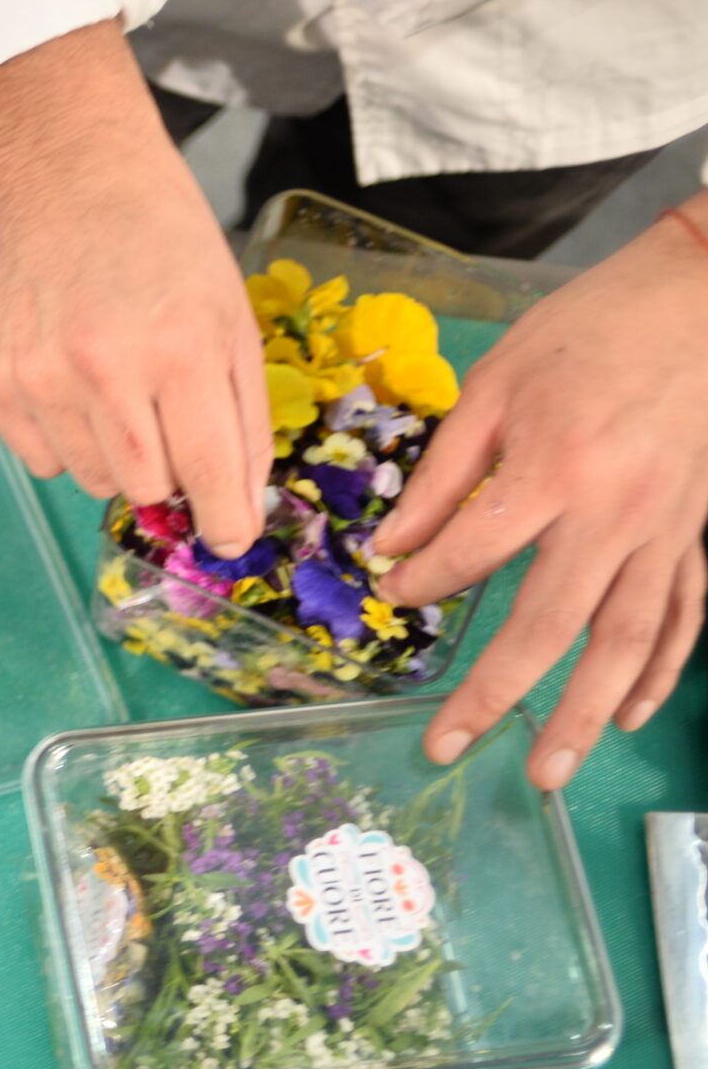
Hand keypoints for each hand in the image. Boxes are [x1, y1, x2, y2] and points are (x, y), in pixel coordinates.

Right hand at [0, 22, 270, 555]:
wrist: (73, 183)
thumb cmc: (165, 245)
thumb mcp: (230, 319)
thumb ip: (242, 417)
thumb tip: (237, 506)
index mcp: (180, 350)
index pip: (208, 475)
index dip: (225, 520)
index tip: (229, 535)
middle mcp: (105, 371)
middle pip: (147, 491)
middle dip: (171, 474)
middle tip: (173, 421)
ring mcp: (42, 381)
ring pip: (93, 481)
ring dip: (118, 457)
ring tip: (120, 391)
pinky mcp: (0, 384)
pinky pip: (43, 462)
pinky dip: (69, 443)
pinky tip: (77, 388)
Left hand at [375, 202, 707, 788]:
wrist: (700, 298)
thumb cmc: (588, 332)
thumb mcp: (497, 385)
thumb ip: (443, 474)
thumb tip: (391, 549)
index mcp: (555, 472)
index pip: (472, 554)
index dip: (423, 581)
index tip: (393, 590)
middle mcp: (615, 515)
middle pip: (550, 625)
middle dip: (496, 695)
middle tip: (447, 748)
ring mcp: (665, 531)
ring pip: (626, 642)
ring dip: (584, 714)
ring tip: (547, 771)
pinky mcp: (694, 532)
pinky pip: (683, 614)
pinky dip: (660, 671)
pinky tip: (629, 715)